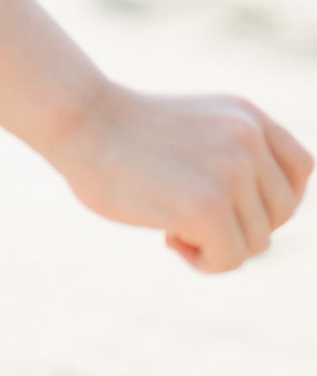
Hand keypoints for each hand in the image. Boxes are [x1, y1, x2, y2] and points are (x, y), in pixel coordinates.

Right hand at [49, 81, 312, 271]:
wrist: (79, 120)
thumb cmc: (124, 132)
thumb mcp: (197, 130)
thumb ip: (232, 157)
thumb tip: (260, 220)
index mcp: (247, 115)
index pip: (300, 170)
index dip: (274, 198)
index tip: (233, 206)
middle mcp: (248, 138)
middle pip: (280, 213)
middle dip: (241, 226)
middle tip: (192, 218)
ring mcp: (231, 171)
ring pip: (256, 242)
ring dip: (216, 245)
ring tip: (172, 223)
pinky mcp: (208, 206)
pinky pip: (228, 260)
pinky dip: (201, 261)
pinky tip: (168, 238)